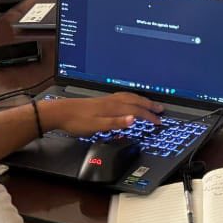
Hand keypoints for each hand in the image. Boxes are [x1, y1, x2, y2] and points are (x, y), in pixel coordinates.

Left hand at [40, 91, 162, 135]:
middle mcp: (112, 101)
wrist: (60, 112)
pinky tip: (129, 100)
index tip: (159, 121)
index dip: (149, 116)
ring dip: (142, 100)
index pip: (136, 111)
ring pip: (130, 97)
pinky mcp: (102, 100)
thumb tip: (133, 119)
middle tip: (161, 109)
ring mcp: (107, 100)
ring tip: (150, 103)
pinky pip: (123, 96)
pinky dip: (132, 97)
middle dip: (149, 105)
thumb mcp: (96, 126)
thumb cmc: (76, 120)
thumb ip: (115, 122)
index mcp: (113, 107)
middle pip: (135, 101)